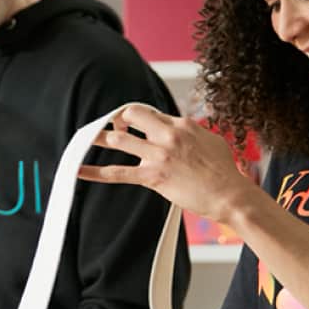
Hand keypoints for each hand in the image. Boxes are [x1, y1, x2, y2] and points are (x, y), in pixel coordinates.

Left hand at [77, 103, 259, 223]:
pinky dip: (94, 172)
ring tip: (85, 138)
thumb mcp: (210, 141)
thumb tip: (181, 131)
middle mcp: (168, 135)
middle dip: (117, 119)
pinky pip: (118, 173)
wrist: (230, 195)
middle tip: (109, 126)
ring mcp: (159, 155)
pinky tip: (78, 170)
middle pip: (132, 115)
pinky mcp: (153, 176)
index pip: (151, 113)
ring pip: (120, 140)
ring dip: (99, 138)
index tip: (130, 123)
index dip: (138, 118)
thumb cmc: (224, 172)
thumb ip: (191, 133)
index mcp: (182, 124)